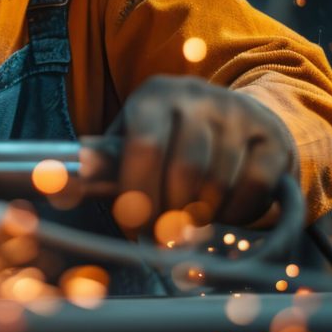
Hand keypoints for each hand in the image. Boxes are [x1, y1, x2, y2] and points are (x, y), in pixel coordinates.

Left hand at [111, 75, 297, 226]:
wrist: (239, 117)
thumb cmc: (171, 138)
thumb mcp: (133, 138)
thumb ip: (102, 164)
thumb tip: (60, 184)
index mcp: (155, 95)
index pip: (144, 145)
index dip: (138, 193)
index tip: (134, 226)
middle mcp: (197, 96)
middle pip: (183, 168)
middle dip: (170, 213)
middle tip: (163, 237)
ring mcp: (238, 113)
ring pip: (217, 182)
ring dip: (201, 217)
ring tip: (189, 224)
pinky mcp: (271, 135)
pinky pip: (252, 187)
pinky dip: (235, 213)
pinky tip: (222, 214)